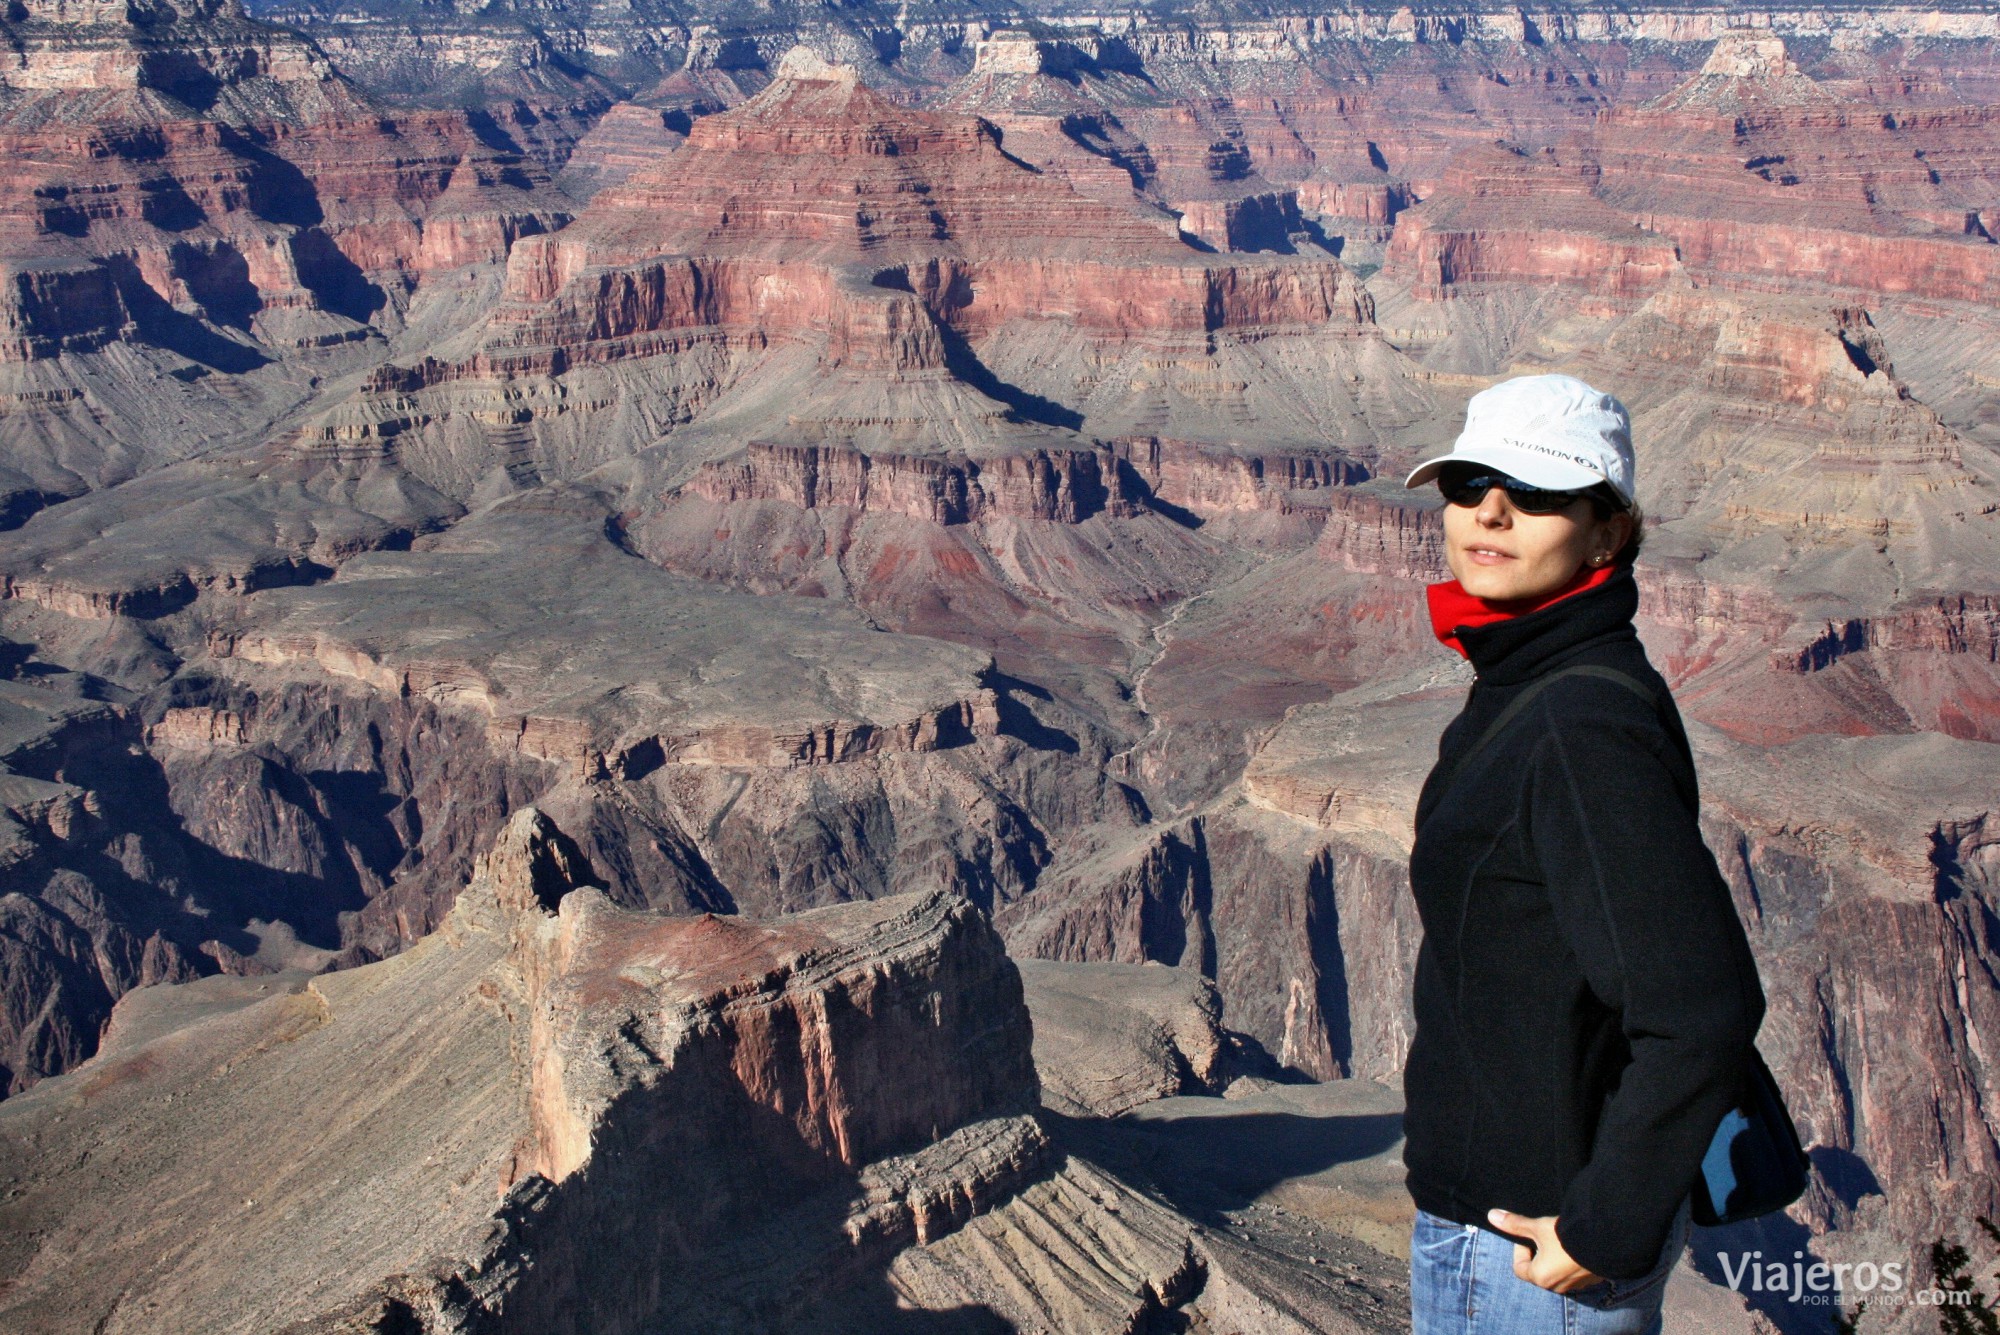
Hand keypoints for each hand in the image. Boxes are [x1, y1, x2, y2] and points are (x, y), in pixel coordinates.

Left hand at [1486, 1208, 1604, 1293]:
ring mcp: (1576, 1286)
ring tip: (1561, 1241)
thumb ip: (1515, 1224)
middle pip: (1538, 1272)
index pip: (1520, 1268)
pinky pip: (1575, 1274)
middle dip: (1538, 1255)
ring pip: (1557, 1274)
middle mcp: (1557, 1287)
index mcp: (1540, 1277)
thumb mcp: (1537, 1227)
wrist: (1604, 1241)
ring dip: (1555, 1260)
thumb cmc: (1566, 1236)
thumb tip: (1492, 1215)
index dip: (1520, 1250)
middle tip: (1545, 1237)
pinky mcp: (1591, 1280)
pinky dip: (1571, 1263)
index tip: (1528, 1236)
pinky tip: (1577, 1247)